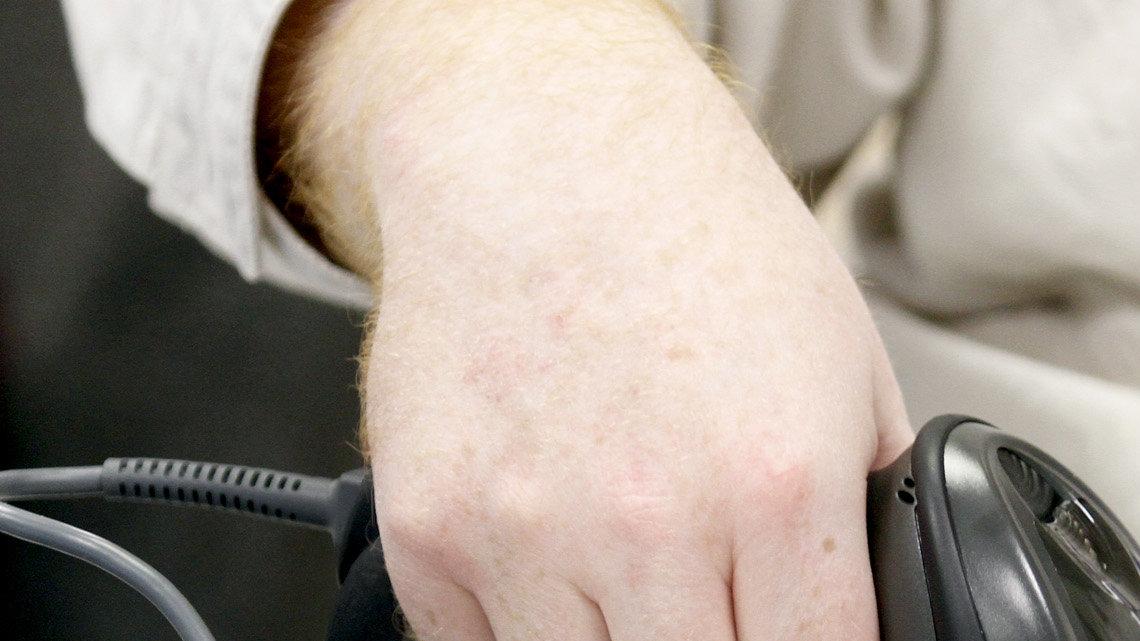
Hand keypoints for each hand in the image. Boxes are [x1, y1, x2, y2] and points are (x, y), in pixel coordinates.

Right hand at [266, 1, 913, 637]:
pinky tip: (541, 556)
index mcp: (775, 483)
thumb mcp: (841, 356)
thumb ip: (861, 504)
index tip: (779, 634)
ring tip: (621, 577)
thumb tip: (858, 602)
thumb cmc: (687, 234)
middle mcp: (647, 523)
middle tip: (700, 605)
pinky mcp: (428, 526)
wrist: (540, 151)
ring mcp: (523, 532)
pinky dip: (515, 630)